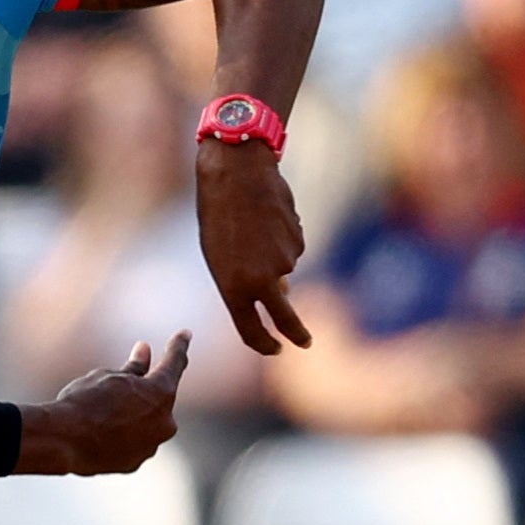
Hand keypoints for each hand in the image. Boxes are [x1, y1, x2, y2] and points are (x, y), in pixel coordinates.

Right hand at [15, 331, 187, 475]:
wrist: (61, 440)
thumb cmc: (84, 401)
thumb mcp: (109, 376)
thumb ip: (133, 368)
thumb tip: (145, 353)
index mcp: (161, 393)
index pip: (175, 362)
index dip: (179, 345)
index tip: (185, 334)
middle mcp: (164, 422)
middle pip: (160, 398)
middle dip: (146, 387)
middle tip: (127, 378)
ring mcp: (150, 446)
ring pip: (146, 423)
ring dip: (133, 413)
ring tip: (102, 410)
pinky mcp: (134, 463)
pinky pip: (133, 442)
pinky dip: (123, 433)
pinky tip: (100, 430)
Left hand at [194, 137, 310, 355]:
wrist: (236, 174)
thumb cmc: (218, 215)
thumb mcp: (221, 256)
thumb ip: (246, 282)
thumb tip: (282, 293)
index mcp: (233, 289)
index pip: (251, 331)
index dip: (264, 345)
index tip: (275, 350)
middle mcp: (262, 281)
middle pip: (285, 317)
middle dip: (297, 333)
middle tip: (306, 342)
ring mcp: (284, 262)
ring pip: (283, 270)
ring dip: (273, 257)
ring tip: (252, 229)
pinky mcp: (298, 242)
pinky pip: (291, 249)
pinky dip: (282, 239)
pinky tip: (268, 219)